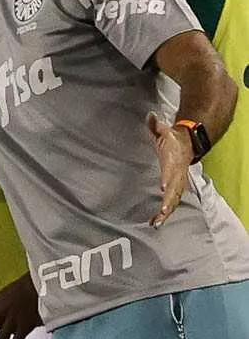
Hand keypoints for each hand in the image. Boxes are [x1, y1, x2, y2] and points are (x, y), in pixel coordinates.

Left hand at [149, 112, 193, 226]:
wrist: (188, 144)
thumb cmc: (172, 139)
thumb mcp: (164, 130)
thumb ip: (156, 124)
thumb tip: (150, 114)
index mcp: (173, 161)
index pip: (171, 171)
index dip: (167, 179)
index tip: (162, 187)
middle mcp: (177, 175)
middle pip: (174, 191)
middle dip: (168, 202)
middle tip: (161, 212)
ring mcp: (178, 182)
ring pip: (174, 200)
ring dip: (166, 212)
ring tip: (156, 223)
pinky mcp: (175, 188)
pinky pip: (172, 202)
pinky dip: (165, 212)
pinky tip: (157, 221)